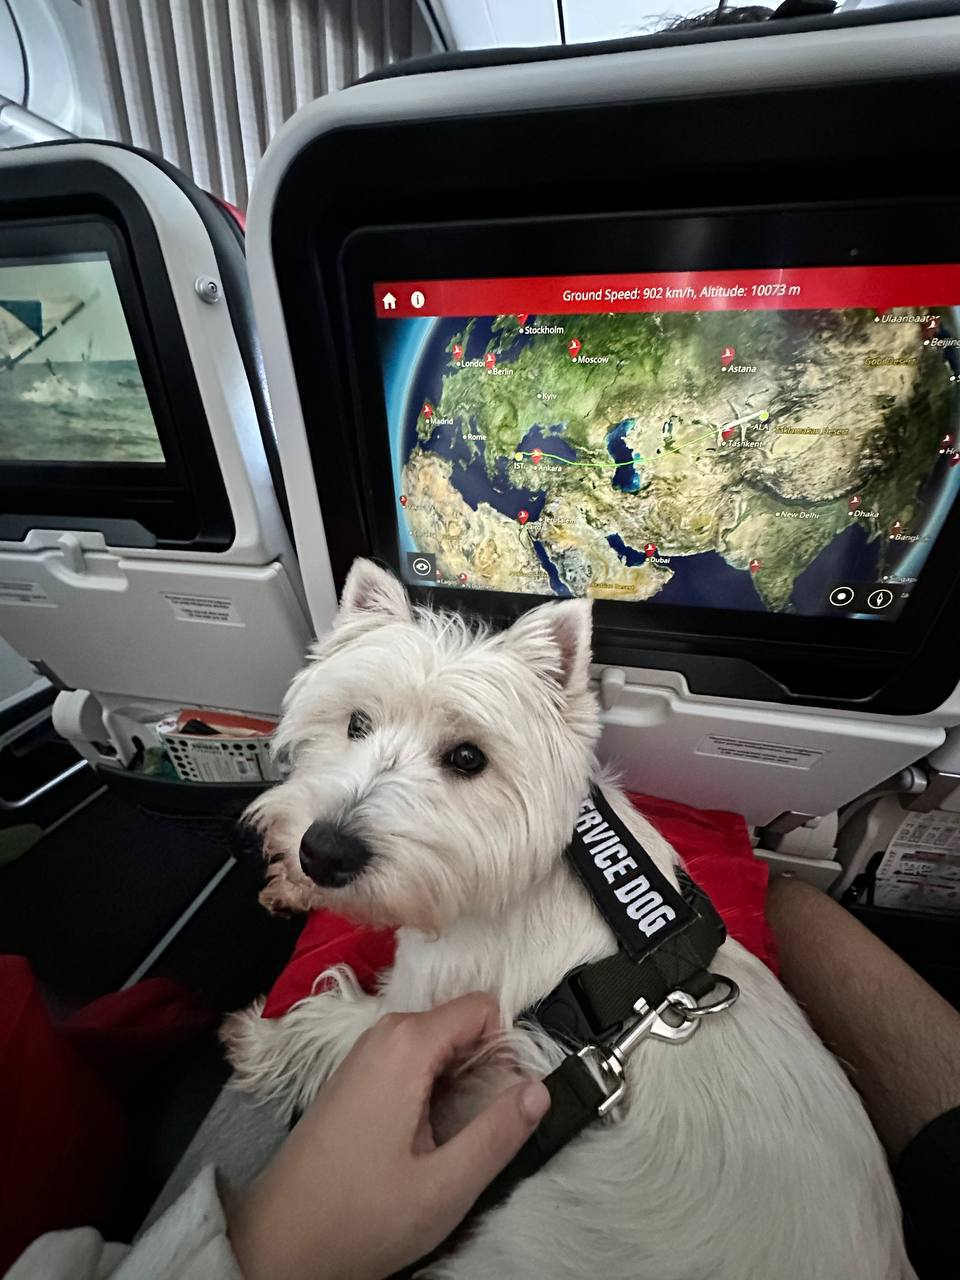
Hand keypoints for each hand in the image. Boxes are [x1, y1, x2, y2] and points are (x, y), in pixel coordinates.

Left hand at [228, 992, 550, 1279]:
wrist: (279, 1242)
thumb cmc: (359, 1216)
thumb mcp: (444, 1187)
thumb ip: (499, 1133)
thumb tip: (541, 1090)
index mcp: (407, 1044)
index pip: (482, 1007)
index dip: (507, 1049)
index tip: (505, 1100)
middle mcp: (384, 1034)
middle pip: (460, 1025)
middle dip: (483, 1069)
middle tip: (477, 1131)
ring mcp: (365, 1054)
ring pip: (438, 1046)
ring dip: (457, 1084)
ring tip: (448, 1141)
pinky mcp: (355, 1077)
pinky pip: (412, 1062)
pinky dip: (431, 1091)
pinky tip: (421, 1141)